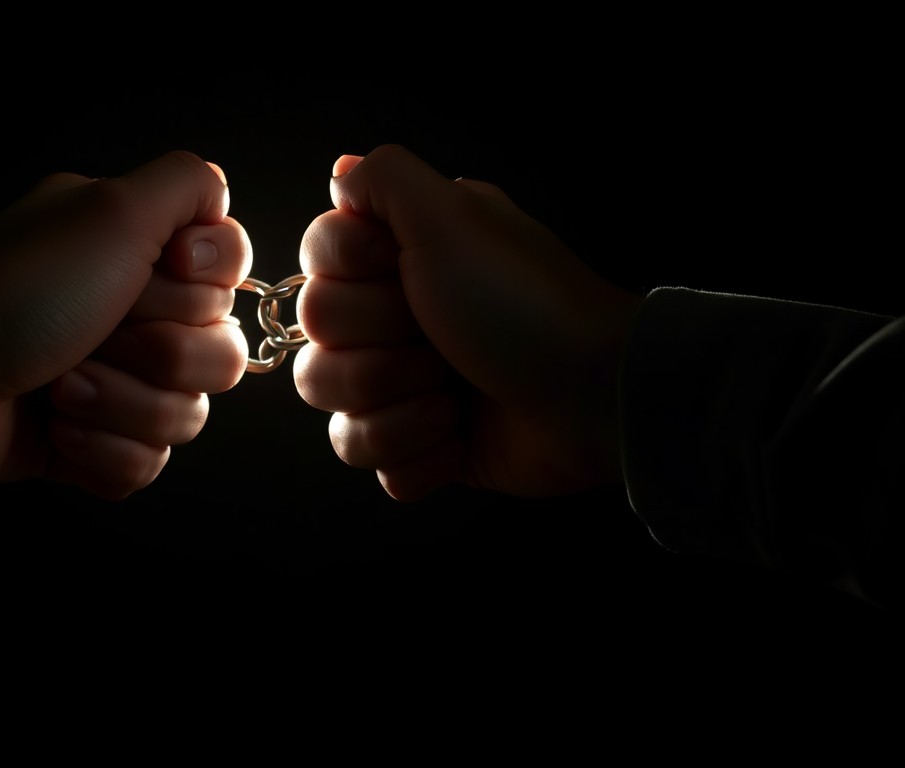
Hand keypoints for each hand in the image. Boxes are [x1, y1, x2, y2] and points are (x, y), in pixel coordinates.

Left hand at [0, 150, 250, 496]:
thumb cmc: (20, 291)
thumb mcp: (113, 210)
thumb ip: (188, 184)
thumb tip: (219, 200)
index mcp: (141, 252)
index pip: (231, 276)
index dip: (206, 286)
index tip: (162, 271)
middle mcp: (135, 314)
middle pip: (221, 353)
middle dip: (160, 355)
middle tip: (95, 336)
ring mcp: (116, 381)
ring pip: (186, 416)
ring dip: (123, 406)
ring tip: (62, 390)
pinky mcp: (93, 441)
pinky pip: (146, 465)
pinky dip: (102, 452)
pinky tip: (58, 429)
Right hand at [292, 145, 640, 499]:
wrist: (591, 397)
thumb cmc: (524, 303)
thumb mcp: (453, 216)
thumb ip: (383, 178)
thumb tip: (340, 172)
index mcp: (398, 258)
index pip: (314, 268)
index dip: (349, 279)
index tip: (403, 272)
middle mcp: (393, 316)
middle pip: (314, 343)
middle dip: (379, 353)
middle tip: (440, 343)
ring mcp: (404, 384)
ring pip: (335, 409)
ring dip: (396, 409)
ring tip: (452, 401)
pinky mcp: (421, 444)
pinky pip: (370, 458)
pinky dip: (416, 456)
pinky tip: (457, 438)